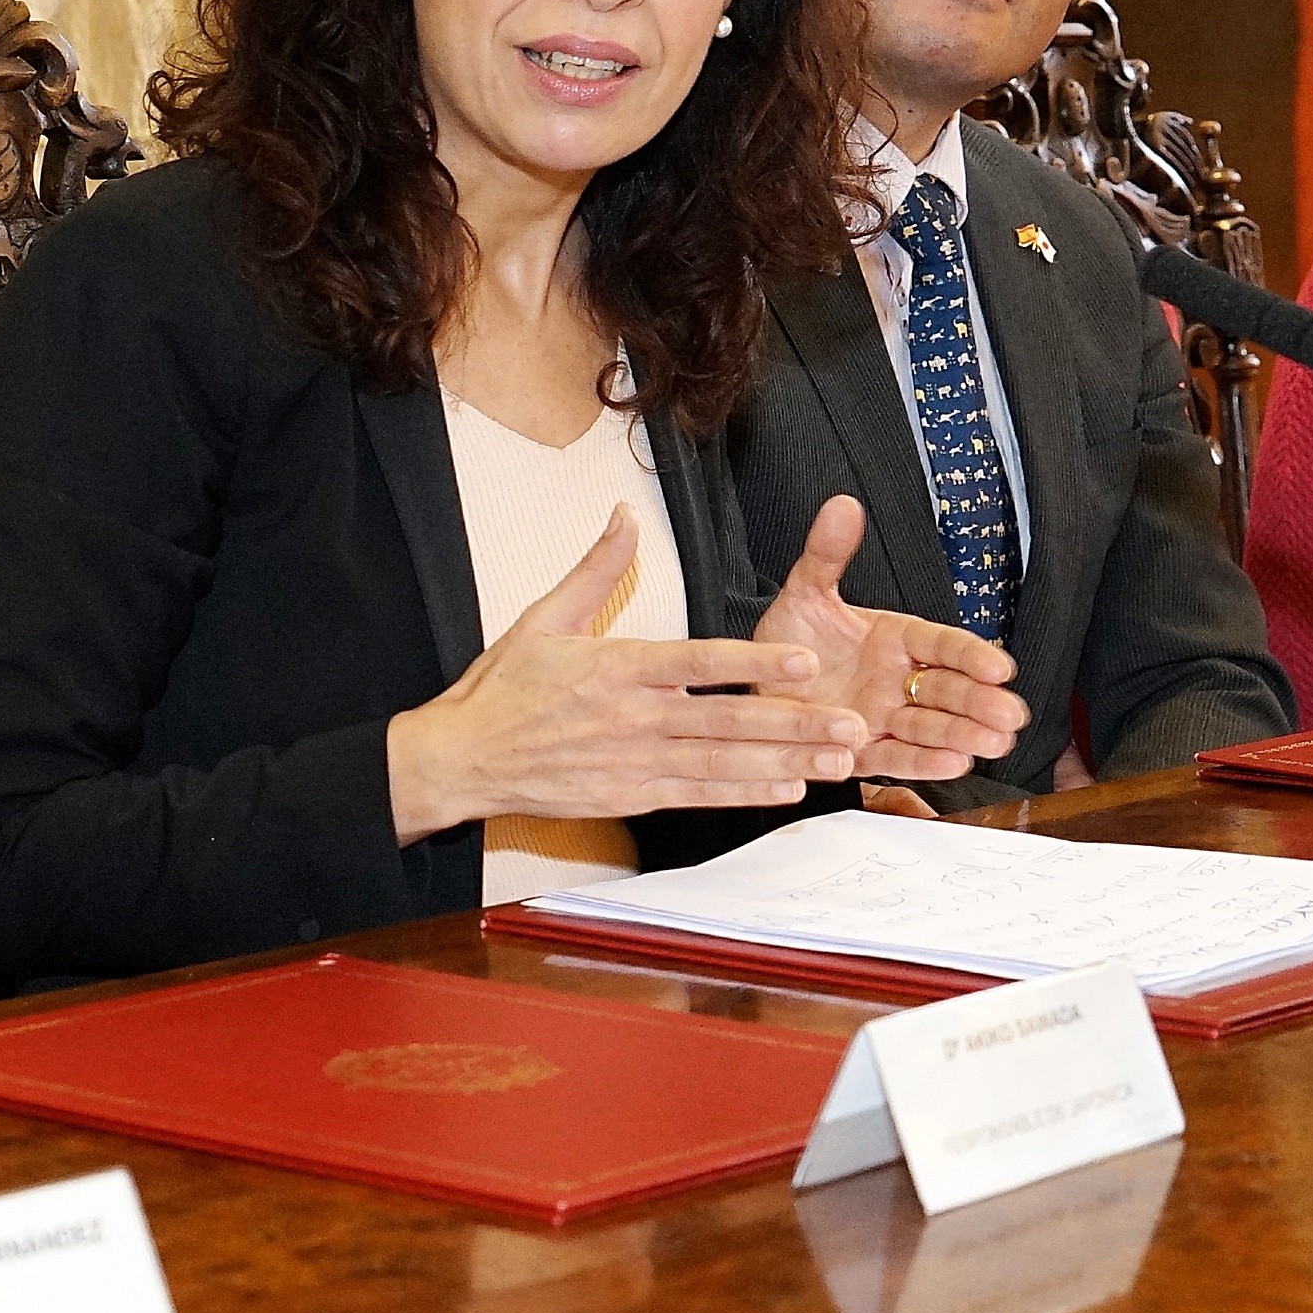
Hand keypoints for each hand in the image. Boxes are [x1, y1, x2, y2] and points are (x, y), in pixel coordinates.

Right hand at [385, 509, 872, 844]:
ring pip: (722, 762)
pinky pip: (697, 795)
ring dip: (784, 760)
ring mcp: (632, 761)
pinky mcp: (628, 796)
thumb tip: (624, 516)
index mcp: (614, 666)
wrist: (462, 758)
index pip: (696, 662)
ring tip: (836, 758)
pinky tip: (786, 787)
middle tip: (850, 723)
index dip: (753, 662)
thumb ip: (596, 568)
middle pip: (726, 719)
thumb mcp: (544, 617)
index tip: (803, 660)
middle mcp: (631, 716)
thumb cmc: (503, 690)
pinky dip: (743, 793)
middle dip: (794, 722)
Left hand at [752, 497, 1028, 782]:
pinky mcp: (863, 750)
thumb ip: (827, 554)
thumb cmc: (788, 639)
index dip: (972, 656)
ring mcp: (884, 717)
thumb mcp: (804, 592)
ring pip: (931, 728)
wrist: (754, 684)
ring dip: (963, 736)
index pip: (943, 645)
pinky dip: (923, 762)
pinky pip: (896, 757)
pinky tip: (954, 764)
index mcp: (897, 638)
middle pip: (948, 691)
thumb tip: (842, 505)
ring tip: (993, 744)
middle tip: (1010, 716)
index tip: (1000, 668)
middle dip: (979, 704)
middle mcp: (898, 680)